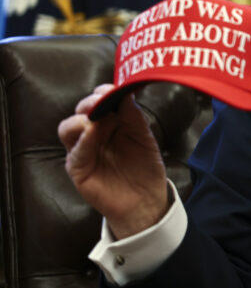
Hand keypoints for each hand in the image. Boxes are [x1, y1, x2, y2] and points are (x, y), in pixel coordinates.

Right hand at [58, 84, 168, 239]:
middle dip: (90, 102)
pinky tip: (92, 132)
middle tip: (102, 99)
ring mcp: (83, 150)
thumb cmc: (145, 167)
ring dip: (81, 118)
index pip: (99, 101)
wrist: (146, 199)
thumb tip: (124, 93)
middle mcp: (93, 133)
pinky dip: (82, 139)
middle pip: (81, 110)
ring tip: (96, 117)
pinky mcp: (78, 168)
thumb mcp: (144, 137)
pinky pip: (74, 151)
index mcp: (110, 122)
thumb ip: (133, 116)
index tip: (113, 88)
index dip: (104, 92)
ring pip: (68, 127)